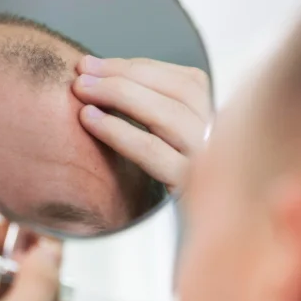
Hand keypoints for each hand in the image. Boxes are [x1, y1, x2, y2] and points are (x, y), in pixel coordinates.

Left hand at [74, 56, 211, 193]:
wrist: (203, 237)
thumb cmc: (169, 179)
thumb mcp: (170, 140)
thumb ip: (149, 106)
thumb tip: (93, 71)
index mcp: (218, 117)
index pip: (182, 78)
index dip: (132, 66)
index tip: (90, 64)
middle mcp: (220, 136)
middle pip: (177, 91)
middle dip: (122, 76)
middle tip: (79, 75)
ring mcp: (208, 162)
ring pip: (168, 115)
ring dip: (120, 96)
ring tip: (81, 94)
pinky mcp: (189, 189)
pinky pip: (153, 152)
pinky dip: (120, 132)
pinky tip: (92, 122)